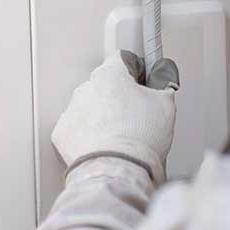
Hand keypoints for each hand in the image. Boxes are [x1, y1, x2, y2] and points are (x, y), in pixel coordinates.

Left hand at [52, 51, 178, 183]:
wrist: (117, 170)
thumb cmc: (140, 139)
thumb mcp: (166, 107)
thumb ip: (163, 87)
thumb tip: (163, 82)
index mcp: (111, 75)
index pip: (122, 59)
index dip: (135, 70)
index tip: (142, 80)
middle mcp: (87, 87)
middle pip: (105, 85)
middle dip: (118, 97)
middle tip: (135, 116)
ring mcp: (72, 109)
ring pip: (89, 106)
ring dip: (101, 116)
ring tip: (120, 136)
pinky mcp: (63, 132)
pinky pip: (78, 127)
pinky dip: (88, 134)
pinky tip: (104, 145)